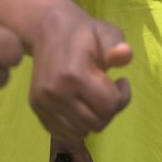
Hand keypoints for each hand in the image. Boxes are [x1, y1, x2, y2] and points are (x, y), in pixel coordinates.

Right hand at [28, 3, 132, 141]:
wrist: (48, 29)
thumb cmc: (83, 32)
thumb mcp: (106, 32)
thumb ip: (117, 45)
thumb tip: (124, 55)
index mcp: (74, 74)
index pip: (109, 106)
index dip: (123, 96)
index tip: (121, 81)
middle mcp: (55, 92)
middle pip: (96, 123)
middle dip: (109, 109)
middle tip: (109, 90)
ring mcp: (43, 102)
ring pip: (80, 132)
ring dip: (94, 118)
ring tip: (94, 96)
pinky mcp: (36, 108)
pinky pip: (63, 132)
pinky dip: (77, 124)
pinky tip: (81, 103)